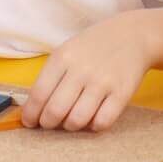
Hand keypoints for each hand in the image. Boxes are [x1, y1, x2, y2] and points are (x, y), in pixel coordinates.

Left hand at [23, 15, 148, 130]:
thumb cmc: (94, 46)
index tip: (29, 122)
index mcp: (63, 58)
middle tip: (49, 123)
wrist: (133, 35)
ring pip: (77, 120)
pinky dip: (93, 126)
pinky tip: (93, 117)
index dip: (30, 114)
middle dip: (47, 123)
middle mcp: (81, 70)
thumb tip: (33, 108)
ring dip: (70, 126)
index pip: (38, 94)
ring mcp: (103, 82)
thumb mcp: (67, 51)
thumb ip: (50, 76)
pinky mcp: (122, 93)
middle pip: (55, 111)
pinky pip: (102, 122)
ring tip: (71, 119)